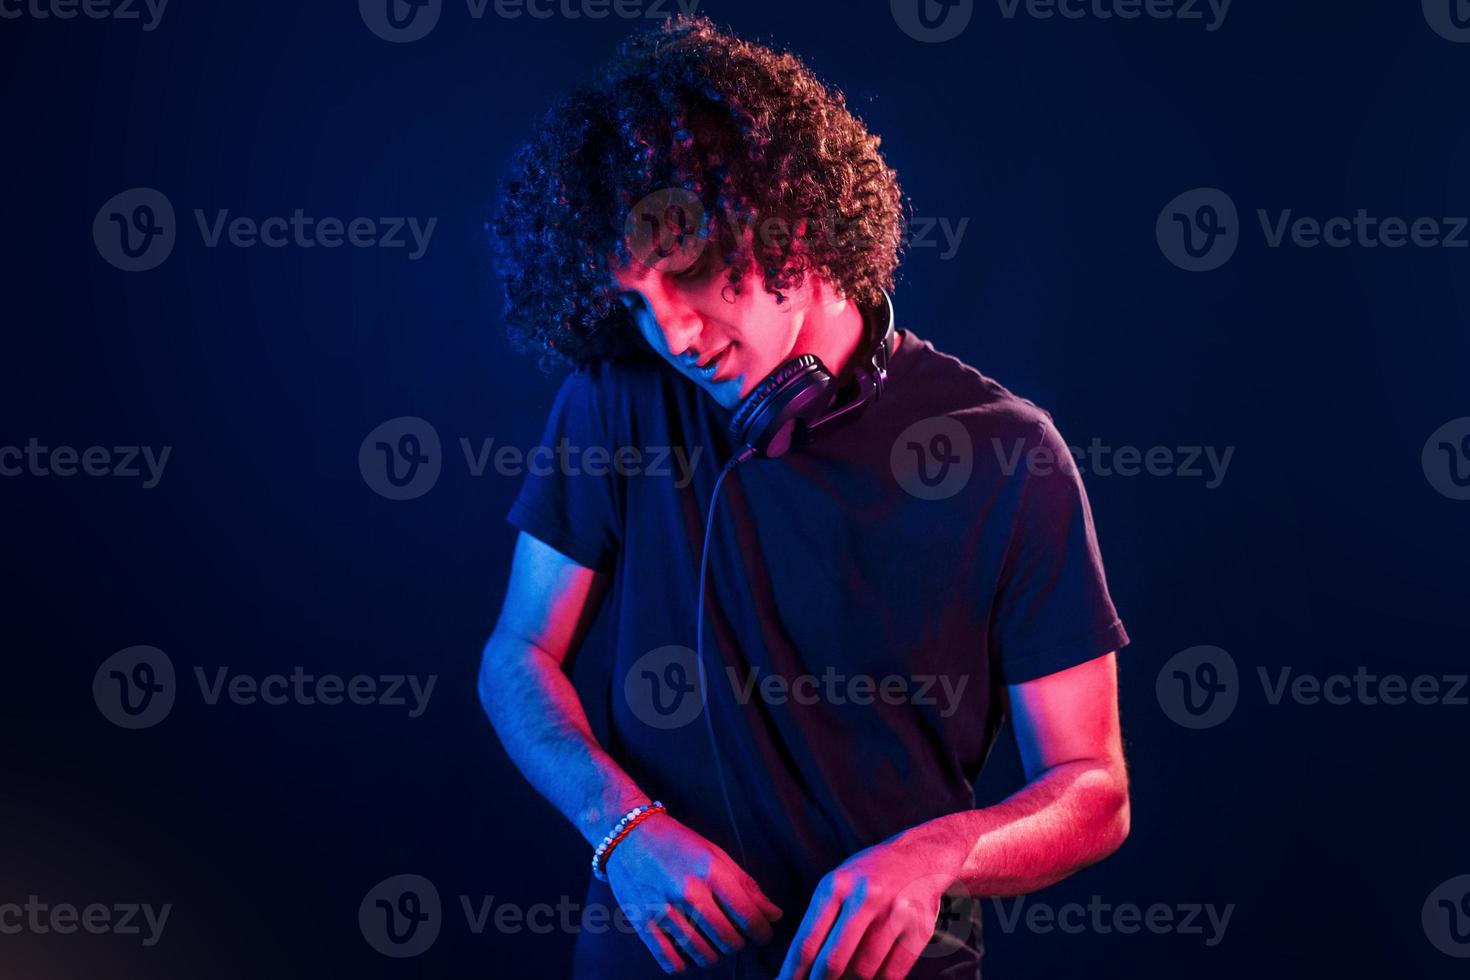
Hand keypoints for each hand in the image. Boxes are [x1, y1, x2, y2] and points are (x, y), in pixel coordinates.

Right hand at [605, 813, 783, 973]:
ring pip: (704, 956)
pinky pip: (671, 963)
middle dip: (739, 945)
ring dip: (715, 956)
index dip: (762, 934)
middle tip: (736, 937)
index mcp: (711, 872)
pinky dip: (685, 964)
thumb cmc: (678, 843)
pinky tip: (688, 951)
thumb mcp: (716, 855)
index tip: (762, 935)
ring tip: (713, 944)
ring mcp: (664, 910)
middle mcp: (689, 892)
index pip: (750, 918)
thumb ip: (746, 886)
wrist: (629, 834)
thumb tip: (775, 915)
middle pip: (729, 942)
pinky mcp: (643, 923)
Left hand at [777, 836, 954, 979]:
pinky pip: (892, 974)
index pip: (807, 941)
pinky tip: (870, 977)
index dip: (793, 972)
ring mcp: (894, 914)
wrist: (920, 857)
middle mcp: (865, 897)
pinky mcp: (918, 929)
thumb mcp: (838, 882)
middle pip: (833, 961)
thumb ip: (820, 920)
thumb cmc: (869, 875)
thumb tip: (803, 965)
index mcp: (837, 885)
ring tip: (844, 978)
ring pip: (863, 971)